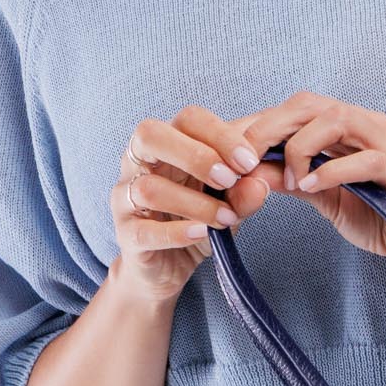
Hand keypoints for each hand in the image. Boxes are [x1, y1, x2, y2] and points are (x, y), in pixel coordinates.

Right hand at [110, 106, 271, 303]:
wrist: (171, 266)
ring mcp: (125, 197)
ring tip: (227, 217)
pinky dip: (178, 232)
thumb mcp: (230, 203)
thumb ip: (245, 192)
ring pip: (149, 187)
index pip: (188, 119)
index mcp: (168, 144)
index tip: (249, 162)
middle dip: (196, 155)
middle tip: (229, 180)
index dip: (220, 135)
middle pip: (150, 135)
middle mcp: (139, 163)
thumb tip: (259, 183)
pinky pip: (145, 230)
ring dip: (195, 203)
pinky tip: (203, 234)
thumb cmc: (199, 220)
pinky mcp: (126, 234)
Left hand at [239, 91, 385, 276]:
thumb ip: (289, 180)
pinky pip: (365, 159)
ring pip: (335, 121)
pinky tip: (312, 187)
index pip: (293, 109)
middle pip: (309, 105)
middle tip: (243, 161)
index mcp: (344, 126)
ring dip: (300, 148)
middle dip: (269, 128)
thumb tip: (244, 173)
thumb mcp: (322, 196)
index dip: (257, 124)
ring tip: (289, 181)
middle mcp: (365, 123)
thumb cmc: (379, 214)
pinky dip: (332, 171)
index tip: (227, 151)